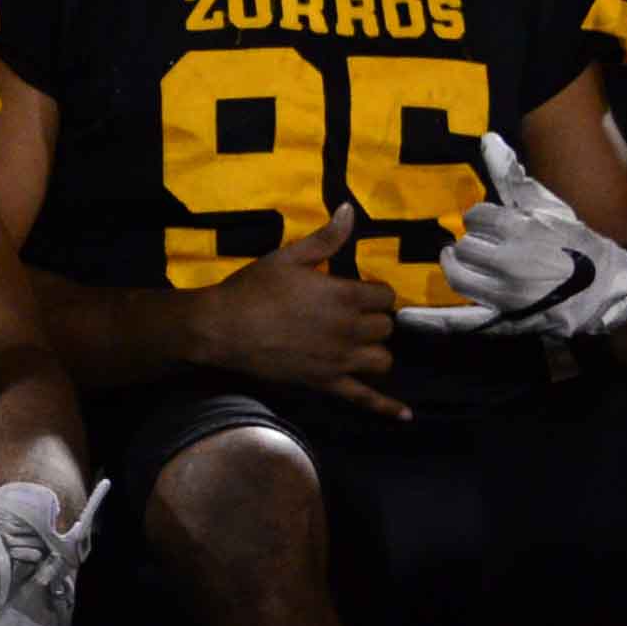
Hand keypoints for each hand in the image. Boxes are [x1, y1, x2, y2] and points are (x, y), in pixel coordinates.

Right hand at [189, 207, 406, 418]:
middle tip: (350, 317)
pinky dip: (386, 407)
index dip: (373, 293)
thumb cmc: (252, 289)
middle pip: (385, 327)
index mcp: (345, 296)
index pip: (385, 295)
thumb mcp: (288, 257)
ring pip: (382, 360)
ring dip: (374, 352)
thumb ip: (326, 238)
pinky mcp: (325, 383)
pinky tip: (405, 416)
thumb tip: (349, 209)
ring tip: (357, 346)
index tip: (356, 292)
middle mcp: (350, 330)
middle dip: (373, 321)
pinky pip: (363, 398)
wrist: (221, 329)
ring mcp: (339, 360)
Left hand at [396, 136, 626, 340]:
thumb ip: (513, 176)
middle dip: (474, 244)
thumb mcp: (547, 206)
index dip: (481, 219)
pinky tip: (403, 316)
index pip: (476, 217)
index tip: (492, 224)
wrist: (601, 287)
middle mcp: (510, 262)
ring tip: (466, 262)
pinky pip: (457, 320)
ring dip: (457, 266)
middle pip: (465, 246)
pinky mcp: (500, 318)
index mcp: (521, 229)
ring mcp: (504, 293)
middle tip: (487, 247)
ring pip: (457, 275)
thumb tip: (487, 139)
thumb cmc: (573, 242)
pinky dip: (428, 319)